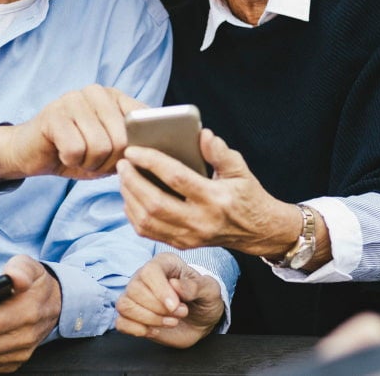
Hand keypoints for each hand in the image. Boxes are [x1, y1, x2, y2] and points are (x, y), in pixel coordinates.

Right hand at [0, 85, 145, 181]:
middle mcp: (97, 92)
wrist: (31, 152)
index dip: (137, 149)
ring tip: (79, 156)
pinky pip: (76, 150)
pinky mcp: (54, 114)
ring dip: (89, 163)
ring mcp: (73, 99)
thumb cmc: (76, 151)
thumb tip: (155, 153)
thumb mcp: (110, 149)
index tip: (123, 159)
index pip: (144, 121)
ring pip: (100, 147)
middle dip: (109, 162)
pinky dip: (71, 161)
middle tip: (93, 161)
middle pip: (122, 140)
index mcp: (115, 96)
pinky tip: (63, 153)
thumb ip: (132, 145)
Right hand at [114, 252, 224, 347]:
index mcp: (164, 264)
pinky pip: (120, 322)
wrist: (201, 319)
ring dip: (148, 319)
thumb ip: (196, 286)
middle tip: (181, 313)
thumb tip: (176, 285)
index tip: (175, 306)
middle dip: (158, 308)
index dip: (160, 290)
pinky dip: (136, 329)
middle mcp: (144, 277)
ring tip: (171, 322)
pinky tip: (155, 330)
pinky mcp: (133, 316)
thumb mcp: (210, 290)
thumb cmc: (204, 299)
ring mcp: (136, 297)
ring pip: (125, 305)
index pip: (149, 271)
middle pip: (134, 289)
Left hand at [117, 129, 298, 257]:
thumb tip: (203, 135)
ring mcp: (189, 236)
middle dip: (132, 181)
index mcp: (215, 199)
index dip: (151, 162)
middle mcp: (200, 221)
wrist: (257, 230)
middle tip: (122, 163)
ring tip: (124, 178)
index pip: (176, 178)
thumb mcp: (240, 170)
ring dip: (129, 198)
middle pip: (155, 203)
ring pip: (147, 221)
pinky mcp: (182, 244)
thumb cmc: (247, 195)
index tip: (133, 150)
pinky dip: (134, 214)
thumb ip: (221, 152)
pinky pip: (149, 232)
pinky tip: (130, 197)